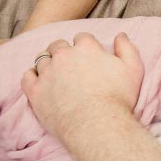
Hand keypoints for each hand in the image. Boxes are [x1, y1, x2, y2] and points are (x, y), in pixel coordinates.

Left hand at [21, 32, 143, 141]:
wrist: (98, 126)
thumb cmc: (118, 98)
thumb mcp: (133, 69)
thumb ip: (127, 48)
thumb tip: (120, 35)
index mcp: (86, 47)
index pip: (82, 37)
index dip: (86, 46)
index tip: (89, 56)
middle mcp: (63, 55)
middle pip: (58, 45)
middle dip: (64, 51)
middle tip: (72, 65)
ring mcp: (47, 72)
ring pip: (41, 59)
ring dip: (49, 63)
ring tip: (56, 74)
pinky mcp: (35, 90)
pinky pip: (27, 76)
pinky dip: (32, 76)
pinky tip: (41, 82)